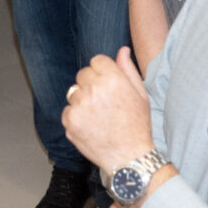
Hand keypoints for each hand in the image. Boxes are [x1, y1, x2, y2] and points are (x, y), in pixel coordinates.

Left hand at [62, 47, 152, 169]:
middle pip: (83, 74)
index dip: (102, 72)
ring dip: (82, 100)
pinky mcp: (70, 121)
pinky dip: (76, 117)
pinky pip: (67, 110)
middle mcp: (94, 89)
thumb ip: (128, 69)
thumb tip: (122, 49)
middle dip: (91, 84)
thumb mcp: (140, 94)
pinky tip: (90, 126)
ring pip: (73, 92)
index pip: (96, 60)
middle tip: (103, 103)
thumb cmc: (137, 125)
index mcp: (113, 79)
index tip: (108, 85)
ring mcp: (80, 105)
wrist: (128, 157)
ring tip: (98, 116)